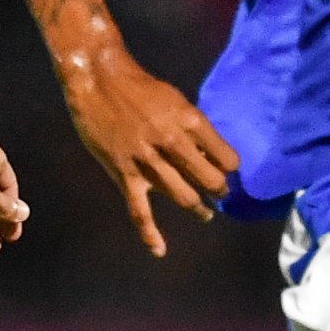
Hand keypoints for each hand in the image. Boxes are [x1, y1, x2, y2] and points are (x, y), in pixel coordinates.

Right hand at [63, 60, 236, 256]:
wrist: (98, 80)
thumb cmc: (140, 88)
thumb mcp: (176, 100)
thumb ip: (192, 128)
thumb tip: (208, 155)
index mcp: (190, 121)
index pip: (226, 157)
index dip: (230, 166)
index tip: (228, 169)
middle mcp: (172, 142)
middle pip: (209, 180)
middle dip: (219, 189)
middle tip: (220, 192)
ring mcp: (148, 161)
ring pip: (183, 196)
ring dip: (198, 208)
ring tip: (205, 212)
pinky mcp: (125, 174)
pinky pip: (140, 211)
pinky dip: (150, 233)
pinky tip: (160, 250)